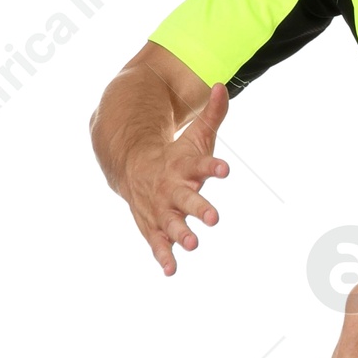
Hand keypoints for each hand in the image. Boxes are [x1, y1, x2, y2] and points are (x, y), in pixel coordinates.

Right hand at [115, 81, 230, 272]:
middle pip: (186, 199)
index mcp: (182, 167)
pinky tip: (171, 271)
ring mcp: (160, 209)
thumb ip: (212, 116)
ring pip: (170, 223)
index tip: (225, 169)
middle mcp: (170, 188)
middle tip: (214, 219)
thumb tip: (221, 86)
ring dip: (181, 235)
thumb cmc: (174, 156)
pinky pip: (157, 242)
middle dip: (199, 208)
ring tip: (193, 244)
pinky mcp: (152, 225)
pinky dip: (163, 256)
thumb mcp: (194, 137)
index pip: (200, 165)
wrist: (131, 169)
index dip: (213, 167)